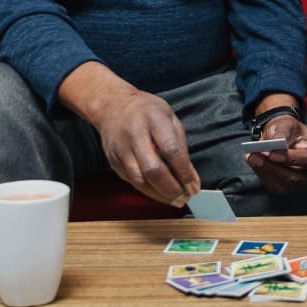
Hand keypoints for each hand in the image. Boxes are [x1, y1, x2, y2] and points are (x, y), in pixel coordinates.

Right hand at [59, 62, 199, 205]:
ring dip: (160, 195)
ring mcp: (121, 150)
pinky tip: (160, 194)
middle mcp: (134, 135)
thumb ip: (181, 146)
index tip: (194, 185)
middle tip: (185, 197)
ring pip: (140, 180)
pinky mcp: (114, 162)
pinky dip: (148, 191)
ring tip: (176, 200)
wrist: (112, 106)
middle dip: (171, 188)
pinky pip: (132, 182)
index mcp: (153, 118)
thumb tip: (190, 176)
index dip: (184, 171)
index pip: (171, 150)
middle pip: (153, 169)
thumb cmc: (145, 110)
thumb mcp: (169, 117)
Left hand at [244, 111, 306, 194]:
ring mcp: (301, 184)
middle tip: (254, 155)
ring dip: (265, 172)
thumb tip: (276, 144)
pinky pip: (274, 187)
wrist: (284, 138)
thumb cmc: (289, 131)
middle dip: (272, 167)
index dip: (292, 159)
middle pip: (294, 177)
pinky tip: (254, 163)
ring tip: (251, 157)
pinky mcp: (288, 189)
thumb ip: (283, 132)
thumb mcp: (287, 124)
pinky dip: (262, 176)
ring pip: (283, 185)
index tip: (273, 154)